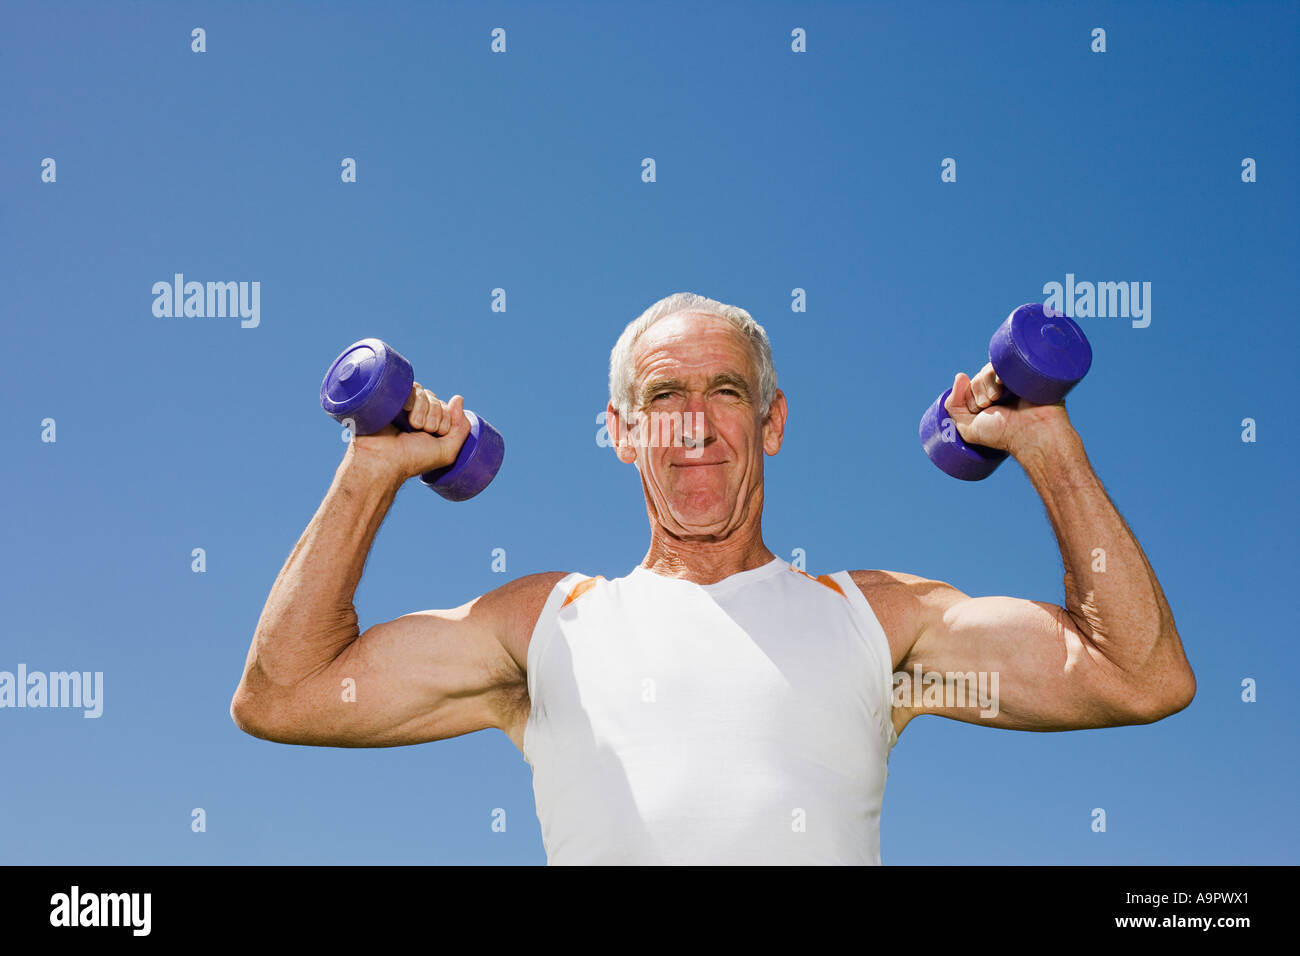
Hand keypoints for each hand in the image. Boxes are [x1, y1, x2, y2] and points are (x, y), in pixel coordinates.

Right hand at [348, 384, 472, 480]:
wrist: (382, 460)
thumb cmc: (412, 459)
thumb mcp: (446, 451)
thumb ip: (460, 429)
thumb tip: (458, 398)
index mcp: (429, 425)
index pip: (446, 408)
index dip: (447, 418)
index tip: (436, 434)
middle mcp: (415, 414)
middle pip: (436, 399)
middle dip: (436, 415)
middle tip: (423, 431)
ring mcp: (402, 405)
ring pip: (424, 392)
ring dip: (424, 408)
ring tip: (414, 425)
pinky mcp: (390, 398)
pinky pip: (410, 387)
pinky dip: (414, 398)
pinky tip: (406, 409)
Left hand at [943, 363, 1071, 456]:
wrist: (1032, 433)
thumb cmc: (1004, 434)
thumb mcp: (969, 428)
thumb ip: (954, 406)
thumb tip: (960, 375)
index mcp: (989, 400)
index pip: (969, 386)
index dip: (969, 398)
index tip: (979, 412)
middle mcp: (1002, 388)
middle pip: (977, 377)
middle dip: (978, 393)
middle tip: (991, 406)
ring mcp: (1013, 379)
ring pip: (987, 369)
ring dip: (987, 385)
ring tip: (998, 398)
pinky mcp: (1024, 371)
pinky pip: (1003, 362)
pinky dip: (997, 373)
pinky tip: (1003, 383)